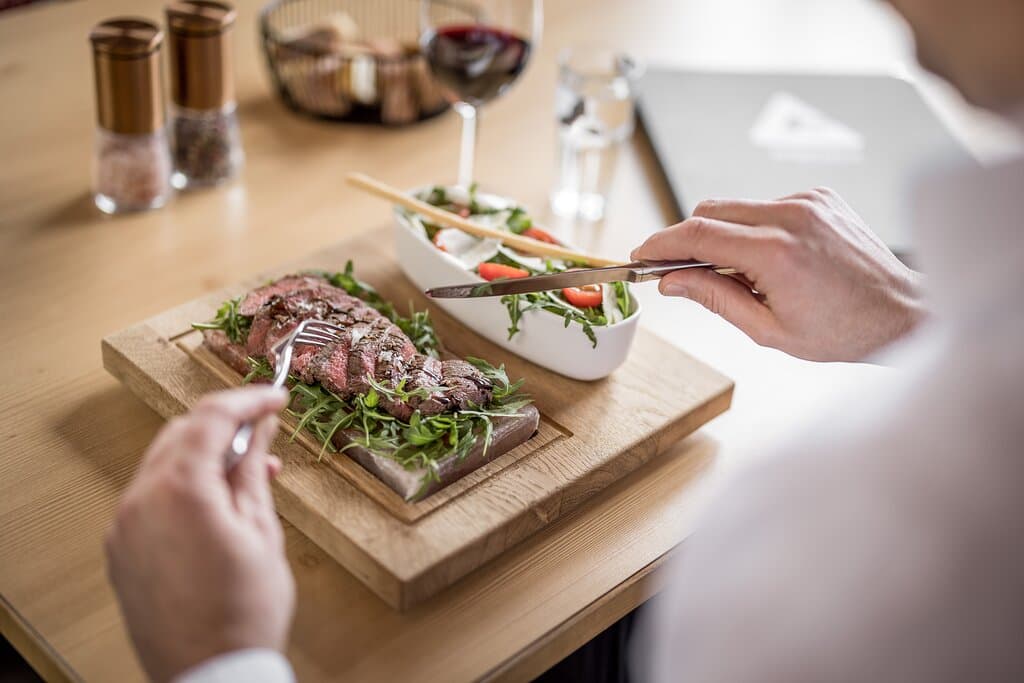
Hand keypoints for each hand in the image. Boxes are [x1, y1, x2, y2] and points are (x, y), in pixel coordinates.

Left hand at [105, 387, 293, 682]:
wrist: (210, 674)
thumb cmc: (243, 612)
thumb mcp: (262, 531)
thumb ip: (253, 469)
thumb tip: (259, 428)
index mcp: (181, 490)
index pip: (212, 416)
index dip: (248, 399)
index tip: (275, 398)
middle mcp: (140, 500)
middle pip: (181, 432)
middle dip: (224, 427)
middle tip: (264, 436)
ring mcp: (124, 525)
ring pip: (164, 462)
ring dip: (204, 457)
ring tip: (248, 478)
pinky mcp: (120, 548)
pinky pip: (151, 496)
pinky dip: (183, 486)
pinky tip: (216, 506)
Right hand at [631, 188, 926, 360]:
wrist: (901, 313)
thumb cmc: (841, 331)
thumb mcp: (767, 329)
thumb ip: (714, 298)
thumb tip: (671, 281)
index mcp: (776, 253)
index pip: (697, 233)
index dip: (660, 243)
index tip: (640, 255)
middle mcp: (791, 216)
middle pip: (710, 210)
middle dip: (686, 238)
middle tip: (679, 270)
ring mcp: (807, 201)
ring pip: (737, 207)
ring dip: (723, 235)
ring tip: (741, 274)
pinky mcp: (819, 196)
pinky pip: (766, 205)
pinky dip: (754, 229)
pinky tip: (772, 260)